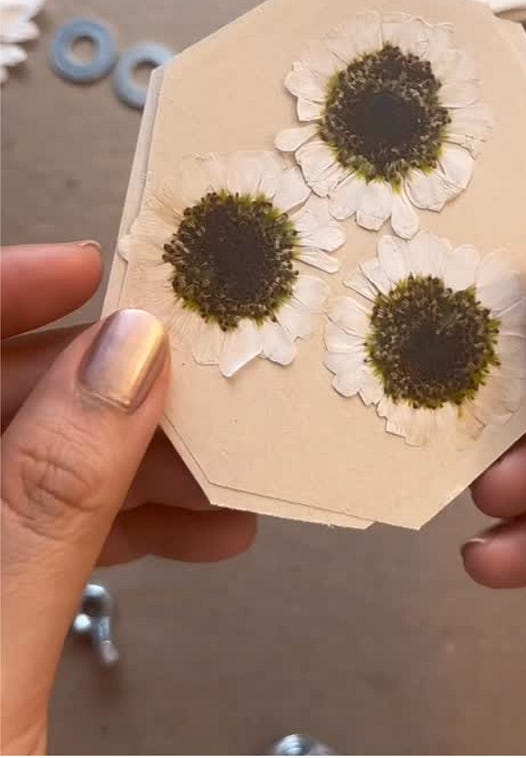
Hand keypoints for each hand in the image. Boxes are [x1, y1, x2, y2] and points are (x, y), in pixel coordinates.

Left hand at [0, 242, 254, 752]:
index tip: (100, 269)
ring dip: (133, 464)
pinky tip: (202, 535)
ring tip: (224, 470)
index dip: (1, 290)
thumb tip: (120, 360)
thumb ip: (45, 502)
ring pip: (23, 471)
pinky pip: (40, 536)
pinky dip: (125, 528)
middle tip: (202, 376)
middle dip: (105, 387)